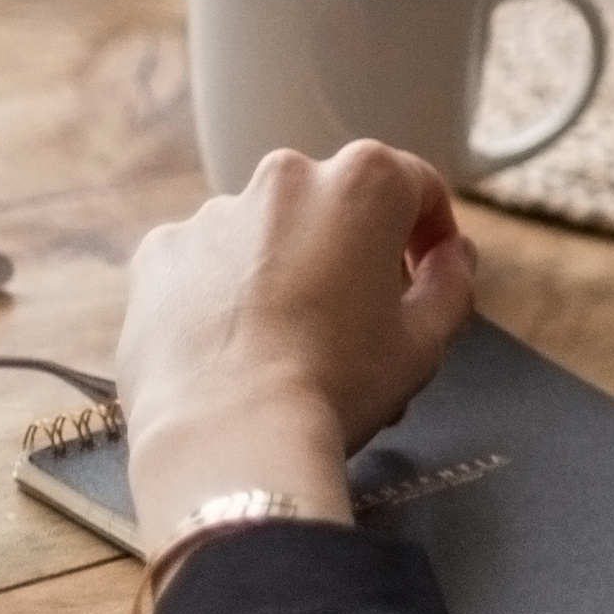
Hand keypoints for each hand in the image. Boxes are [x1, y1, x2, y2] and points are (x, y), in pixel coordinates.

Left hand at [118, 141, 476, 552]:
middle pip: (336, 207)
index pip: (418, 188)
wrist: (228, 438)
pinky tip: (230, 351)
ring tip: (284, 349)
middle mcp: (287, 176)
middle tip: (356, 326)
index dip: (432, 236)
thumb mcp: (426, 342)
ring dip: (283, 271)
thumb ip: (453, 284)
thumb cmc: (338, 386)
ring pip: (265, 234)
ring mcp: (215, 211)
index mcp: (364, 182)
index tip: (427, 278)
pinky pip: (202, 264)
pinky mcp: (160, 252)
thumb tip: (453, 256)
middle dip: (352, 254)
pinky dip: (219, 295)